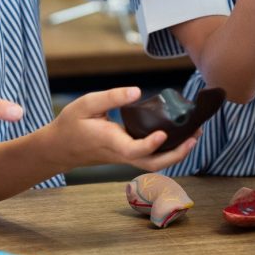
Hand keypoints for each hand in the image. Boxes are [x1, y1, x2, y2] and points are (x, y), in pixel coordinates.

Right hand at [49, 87, 196, 171]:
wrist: (60, 147)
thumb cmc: (72, 123)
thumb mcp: (87, 104)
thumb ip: (111, 97)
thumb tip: (137, 92)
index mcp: (111, 142)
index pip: (136, 149)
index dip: (151, 144)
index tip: (163, 132)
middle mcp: (121, 154)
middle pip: (153, 163)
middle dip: (178, 153)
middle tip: (195, 135)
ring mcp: (124, 157)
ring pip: (154, 163)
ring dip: (176, 153)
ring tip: (192, 135)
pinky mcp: (125, 155)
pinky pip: (149, 158)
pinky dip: (166, 151)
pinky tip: (175, 136)